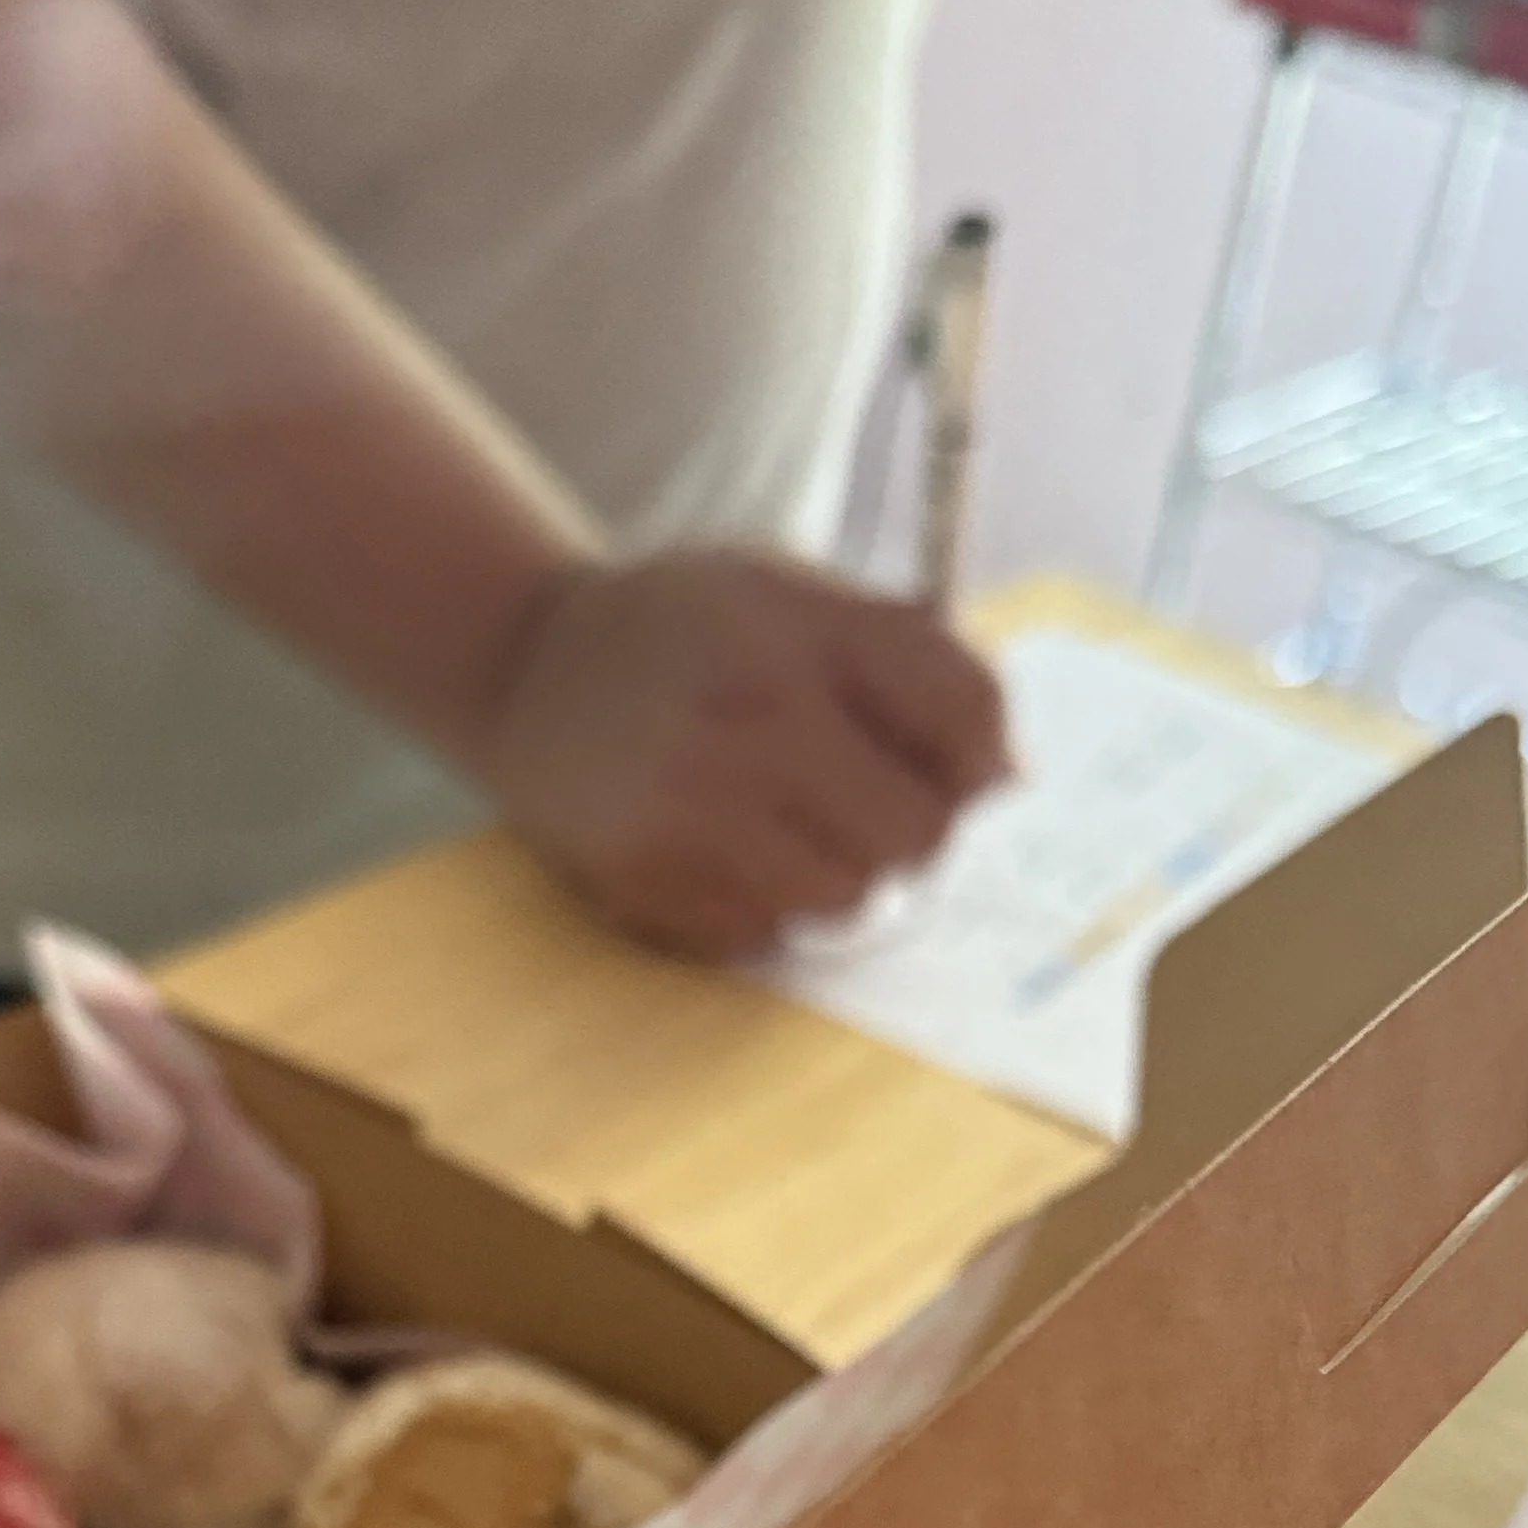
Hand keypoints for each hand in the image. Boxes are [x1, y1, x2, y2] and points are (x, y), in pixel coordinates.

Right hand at [475, 550, 1010, 957]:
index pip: (964, 711)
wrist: (523, 662)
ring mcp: (694, 809)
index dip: (981, 760)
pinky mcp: (647, 879)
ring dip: (832, 874)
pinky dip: (758, 906)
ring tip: (779, 822)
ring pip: (845, 900)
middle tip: (861, 803)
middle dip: (908, 830)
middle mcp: (751, 719)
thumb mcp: (796, 592)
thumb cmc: (686, 630)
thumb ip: (908, 658)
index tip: (960, 771)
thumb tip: (1004, 775)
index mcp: (802, 631)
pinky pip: (763, 936)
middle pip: (918, 836)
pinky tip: (716, 848)